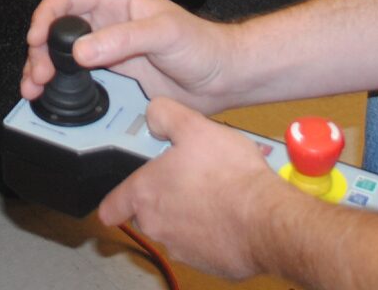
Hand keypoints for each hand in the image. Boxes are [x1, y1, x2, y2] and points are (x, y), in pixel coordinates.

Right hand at [20, 0, 238, 113]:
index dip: (46, 15)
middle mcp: (108, 23)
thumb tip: (83, 49)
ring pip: (63, 54)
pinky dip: (62, 86)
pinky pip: (79, 77)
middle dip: (40, 47)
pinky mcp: (113, 75)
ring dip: (45, 68)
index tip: (36, 38)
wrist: (221, 78)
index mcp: (118, 0)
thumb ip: (123, 39)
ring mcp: (108, 50)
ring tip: (36, 86)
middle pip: (58, 28)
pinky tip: (55, 96)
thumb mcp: (164, 32)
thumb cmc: (202, 44)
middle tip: (38, 72)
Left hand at [98, 97, 290, 280]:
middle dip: (165, 194)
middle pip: (148, 211)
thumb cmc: (230, 175)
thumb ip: (165, 115)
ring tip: (217, 190)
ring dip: (190, 211)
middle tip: (190, 174)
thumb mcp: (195, 126)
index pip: (111, 206)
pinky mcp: (207, 263)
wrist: (266, 219)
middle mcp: (156, 225)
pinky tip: (230, 211)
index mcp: (145, 193)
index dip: (116, 197)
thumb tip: (154, 113)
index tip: (125, 191)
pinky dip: (212, 230)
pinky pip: (202, 243)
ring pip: (177, 227)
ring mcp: (180, 247)